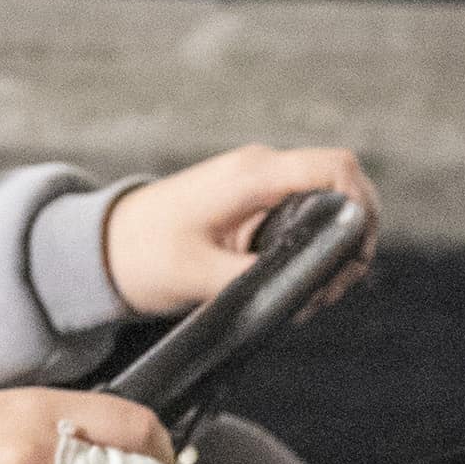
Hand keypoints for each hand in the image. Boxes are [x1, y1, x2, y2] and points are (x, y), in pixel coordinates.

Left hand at [104, 145, 379, 318]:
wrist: (102, 248)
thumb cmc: (141, 256)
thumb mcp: (197, 276)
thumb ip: (254, 279)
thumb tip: (303, 289)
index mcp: (251, 176)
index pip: (334, 167)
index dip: (361, 206)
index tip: (356, 254)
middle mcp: (261, 171)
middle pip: (342, 185)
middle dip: (354, 235)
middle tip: (334, 288)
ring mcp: (260, 186)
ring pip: (328, 204)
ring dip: (335, 247)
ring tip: (316, 295)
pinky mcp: (255, 205)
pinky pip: (305, 216)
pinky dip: (315, 248)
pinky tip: (300, 286)